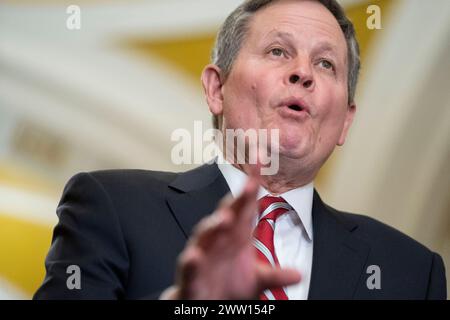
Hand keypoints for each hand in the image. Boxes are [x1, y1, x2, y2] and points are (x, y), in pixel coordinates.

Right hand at [161, 167, 300, 299]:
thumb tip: (299, 273)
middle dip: (237, 200)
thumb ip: (275, 275)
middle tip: (251, 186)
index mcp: (236, 235)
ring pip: (206, 234)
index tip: (261, 160)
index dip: (252, 185)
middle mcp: (218, 239)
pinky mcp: (190, 275)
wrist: (207, 304)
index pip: (245, 205)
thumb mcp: (257, 280)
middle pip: (227, 214)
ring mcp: (202, 254)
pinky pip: (190, 265)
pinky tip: (194, 256)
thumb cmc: (229, 285)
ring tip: (225, 219)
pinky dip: (191, 260)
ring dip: (214, 225)